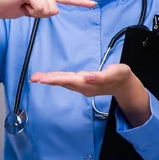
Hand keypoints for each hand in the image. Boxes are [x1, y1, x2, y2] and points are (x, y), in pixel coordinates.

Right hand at [0, 0, 95, 20]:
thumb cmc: (18, 8)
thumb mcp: (36, 11)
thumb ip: (47, 10)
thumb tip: (55, 10)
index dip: (80, 2)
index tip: (93, 4)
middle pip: (54, 10)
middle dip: (40, 15)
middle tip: (28, 9)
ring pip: (47, 10)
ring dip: (34, 13)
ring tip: (25, 7)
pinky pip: (39, 7)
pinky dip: (30, 11)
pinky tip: (22, 6)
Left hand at [30, 64, 151, 126]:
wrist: (124, 85)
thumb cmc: (120, 76)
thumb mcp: (115, 73)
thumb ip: (101, 76)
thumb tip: (87, 76)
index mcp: (88, 83)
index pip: (67, 80)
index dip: (54, 79)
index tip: (42, 80)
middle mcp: (83, 86)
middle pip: (62, 82)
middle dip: (47, 80)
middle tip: (33, 78)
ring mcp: (82, 86)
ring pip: (63, 82)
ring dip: (50, 79)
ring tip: (37, 78)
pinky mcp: (82, 83)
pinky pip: (66, 81)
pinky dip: (56, 78)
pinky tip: (49, 78)